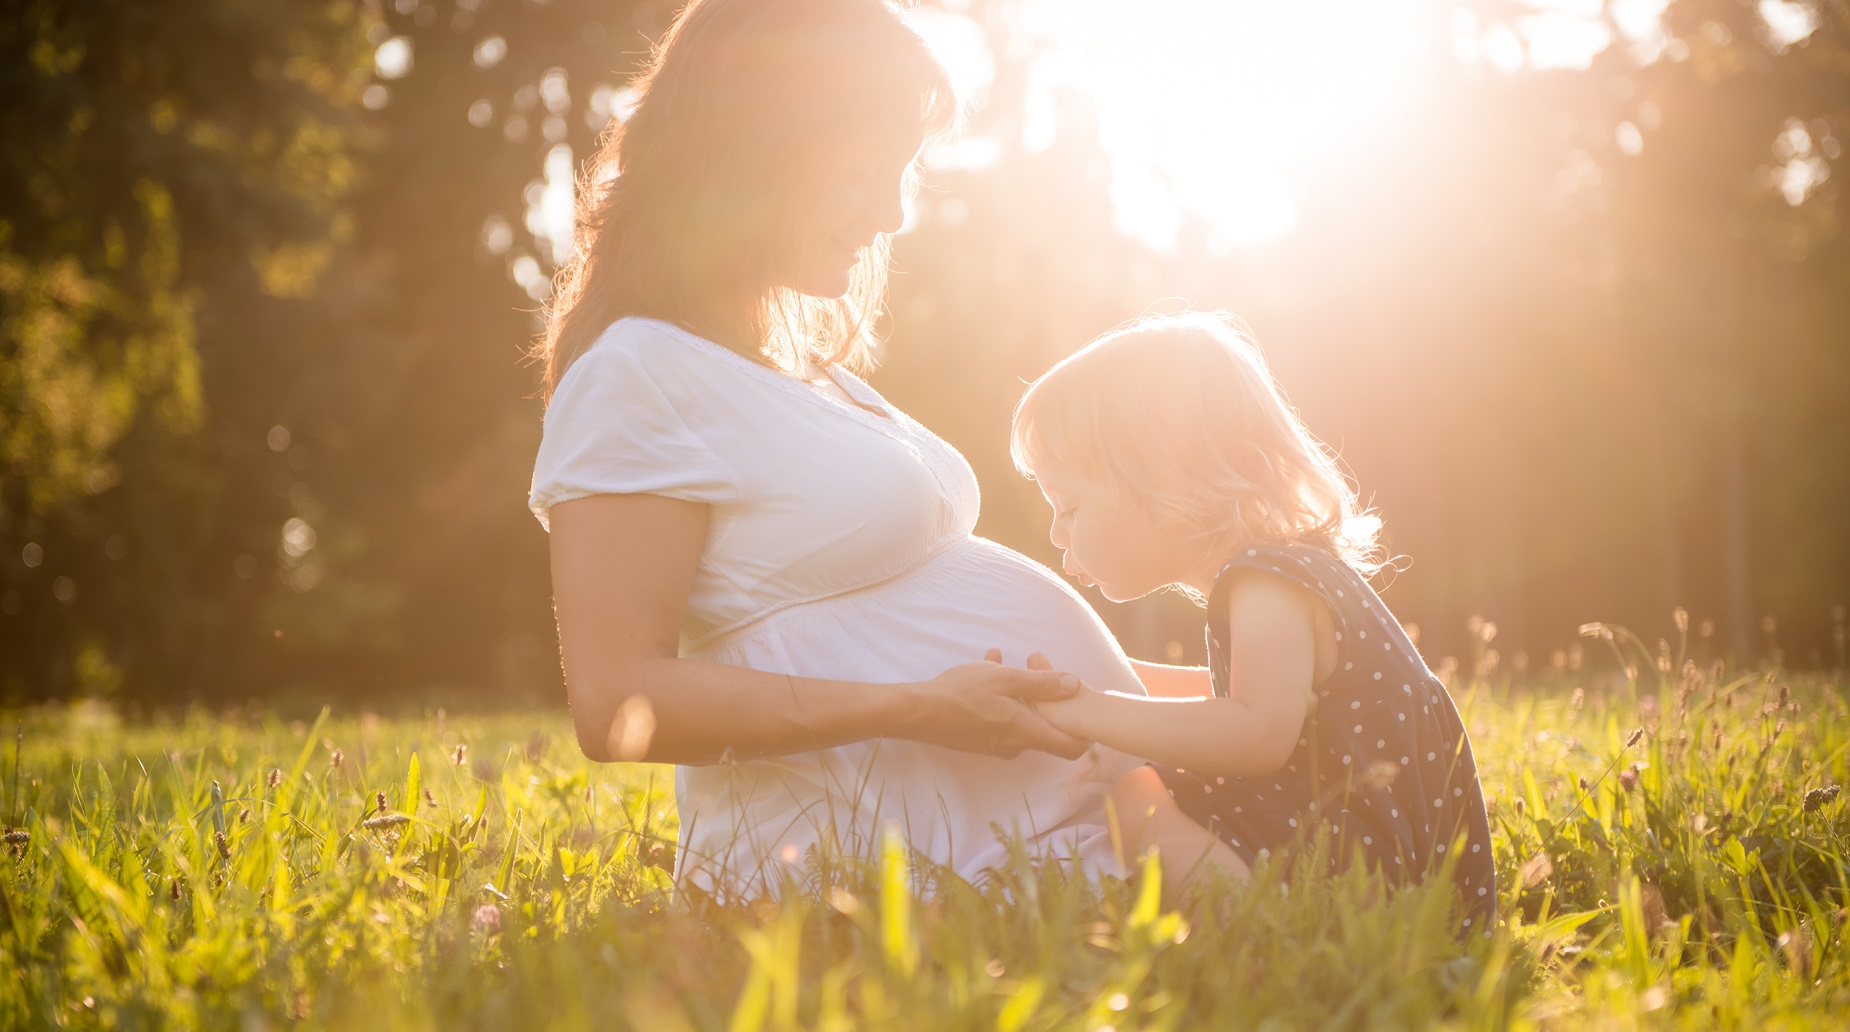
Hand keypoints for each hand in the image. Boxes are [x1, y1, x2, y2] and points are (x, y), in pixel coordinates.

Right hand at [902, 652, 1091, 759]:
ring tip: (1006, 662)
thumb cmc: (962, 694)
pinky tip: (989, 665)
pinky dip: (1002, 696)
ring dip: (1021, 693)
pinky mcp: (981, 739)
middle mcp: (1015, 745)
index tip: (1081, 709)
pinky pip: (1002, 718)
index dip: (1084, 733)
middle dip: (1047, 701)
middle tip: (1038, 669)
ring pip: (1021, 719)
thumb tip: (1075, 685)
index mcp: (1027, 733)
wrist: (919, 712)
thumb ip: (1042, 683)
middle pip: (1046, 730)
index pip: (1071, 748)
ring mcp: (997, 745)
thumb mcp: (1005, 679)